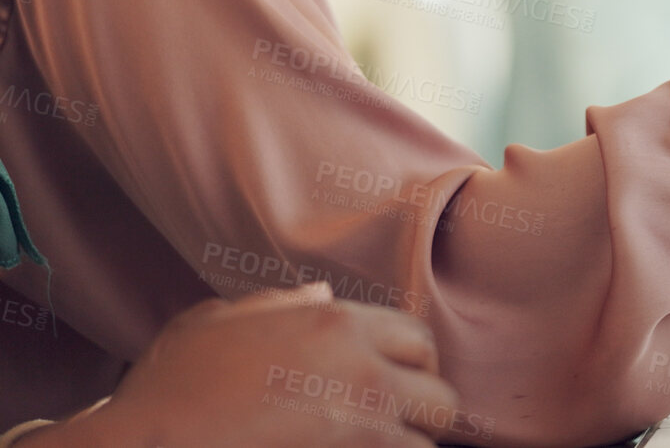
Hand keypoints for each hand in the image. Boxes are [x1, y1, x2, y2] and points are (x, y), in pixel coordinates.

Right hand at [44, 284, 460, 447]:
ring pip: (421, 447)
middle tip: (391, 422)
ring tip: (366, 445)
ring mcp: (360, 432)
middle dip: (422, 413)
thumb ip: (281, 306)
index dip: (411, 362)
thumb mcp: (218, 322)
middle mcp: (363, 376)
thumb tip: (319, 296)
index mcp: (338, 326)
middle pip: (442, 399)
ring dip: (400, 447)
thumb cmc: (168, 389)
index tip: (397, 378)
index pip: (420, 340)